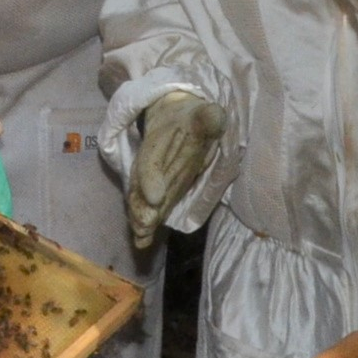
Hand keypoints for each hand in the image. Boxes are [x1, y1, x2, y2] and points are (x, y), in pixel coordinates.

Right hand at [123, 91, 228, 249]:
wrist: (173, 119)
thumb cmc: (189, 118)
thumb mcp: (201, 115)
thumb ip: (208, 118)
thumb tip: (216, 115)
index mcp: (158, 142)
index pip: (151, 160)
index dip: (150, 178)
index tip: (155, 197)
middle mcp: (150, 163)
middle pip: (142, 187)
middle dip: (142, 207)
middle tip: (145, 224)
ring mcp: (151, 179)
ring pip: (141, 201)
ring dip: (141, 218)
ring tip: (142, 235)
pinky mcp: (157, 191)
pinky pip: (147, 207)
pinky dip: (143, 224)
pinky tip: (142, 242)